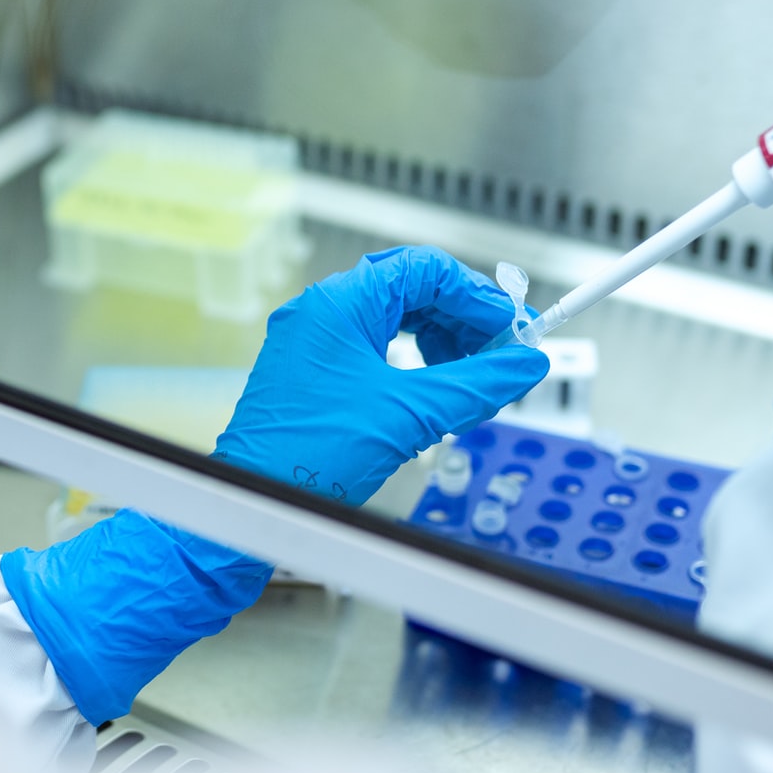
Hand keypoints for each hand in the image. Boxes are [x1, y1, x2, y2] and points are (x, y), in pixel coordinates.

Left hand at [3, 245, 547, 722]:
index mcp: (339, 304)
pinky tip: (431, 393)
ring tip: (468, 378)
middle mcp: (321, 314)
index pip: (426, 269)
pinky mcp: (310, 375)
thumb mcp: (409, 416)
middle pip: (411, 290)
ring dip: (439, 342)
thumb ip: (475, 385)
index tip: (512, 329)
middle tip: (498, 353)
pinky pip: (372, 349)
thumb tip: (523, 365)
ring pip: (393, 320)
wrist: (249, 503)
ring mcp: (312, 343)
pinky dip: (411, 364)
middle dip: (461, 320)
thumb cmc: (308, 457)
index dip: (477, 297)